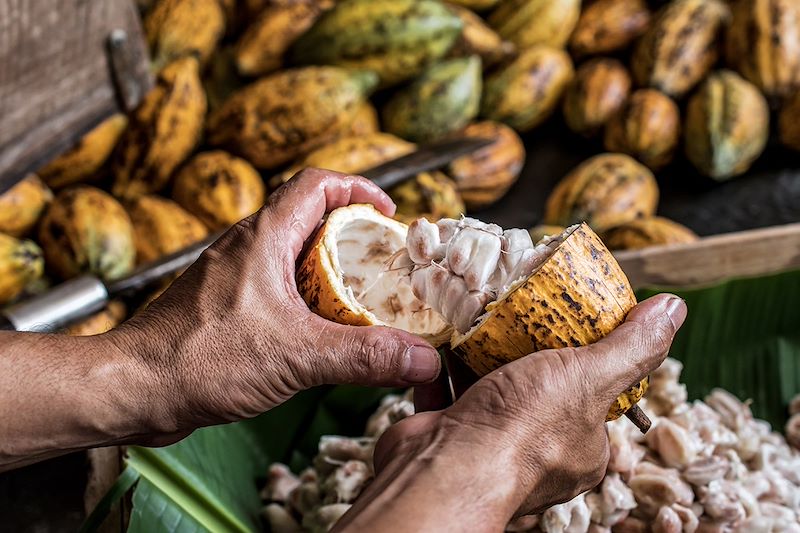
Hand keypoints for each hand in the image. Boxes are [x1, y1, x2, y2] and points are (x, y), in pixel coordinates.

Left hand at [107, 169, 440, 439]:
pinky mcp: (226, 305)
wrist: (131, 388)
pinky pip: (277, 287)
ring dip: (330, 272)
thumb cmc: (196, 359)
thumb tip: (421, 358)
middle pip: (310, 219)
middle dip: (353, 237)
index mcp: (263, 238)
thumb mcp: (296, 355)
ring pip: (293, 256)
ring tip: (362, 301)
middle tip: (384, 265)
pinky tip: (321, 332)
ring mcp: (234, 275)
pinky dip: (307, 300)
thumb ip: (364, 355)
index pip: (317, 183)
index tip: (388, 213)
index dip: (358, 188)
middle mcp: (247, 247)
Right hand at [335, 294, 686, 531]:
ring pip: (491, 388)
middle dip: (528, 352)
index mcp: (583, 448)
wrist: (441, 470)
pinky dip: (446, 366)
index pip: (595, 396)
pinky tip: (446, 340)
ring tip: (482, 318)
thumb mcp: (589, 378)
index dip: (586, 356)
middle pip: (539, 388)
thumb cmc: (521, 433)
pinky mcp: (448, 434)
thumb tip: (672, 310)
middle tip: (521, 314)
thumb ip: (631, 348)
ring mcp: (489, 444)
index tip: (571, 321)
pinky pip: (449, 391)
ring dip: (484, 355)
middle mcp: (538, 453)